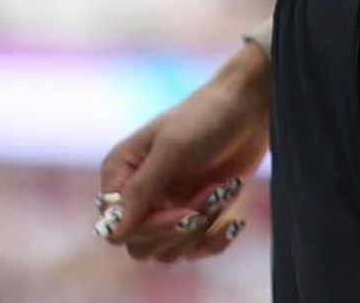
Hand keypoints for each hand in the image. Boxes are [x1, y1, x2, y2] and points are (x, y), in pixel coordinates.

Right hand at [95, 43, 270, 263]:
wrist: (249, 106)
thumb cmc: (206, 117)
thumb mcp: (173, 149)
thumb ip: (141, 190)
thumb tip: (110, 233)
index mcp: (120, 173)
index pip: (118, 229)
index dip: (152, 228)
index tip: (187, 212)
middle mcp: (138, 195)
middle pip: (140, 248)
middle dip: (179, 229)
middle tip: (210, 196)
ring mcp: (165, 207)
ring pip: (167, 252)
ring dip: (200, 228)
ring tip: (221, 192)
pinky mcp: (191, 215)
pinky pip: (193, 251)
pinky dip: (214, 241)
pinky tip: (234, 222)